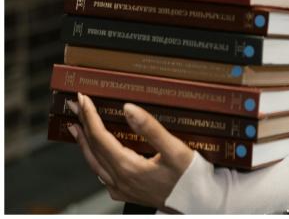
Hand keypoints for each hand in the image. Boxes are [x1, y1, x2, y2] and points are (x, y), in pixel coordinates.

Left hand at [67, 92, 194, 208]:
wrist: (199, 204)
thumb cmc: (189, 178)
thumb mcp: (175, 149)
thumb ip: (150, 128)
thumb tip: (128, 108)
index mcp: (128, 167)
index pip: (100, 136)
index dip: (90, 115)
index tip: (84, 98)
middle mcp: (120, 180)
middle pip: (93, 147)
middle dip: (83, 123)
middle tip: (76, 104)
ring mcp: (122, 188)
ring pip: (94, 162)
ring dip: (84, 142)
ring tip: (77, 126)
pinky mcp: (128, 193)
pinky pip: (103, 174)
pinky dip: (94, 158)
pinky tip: (96, 154)